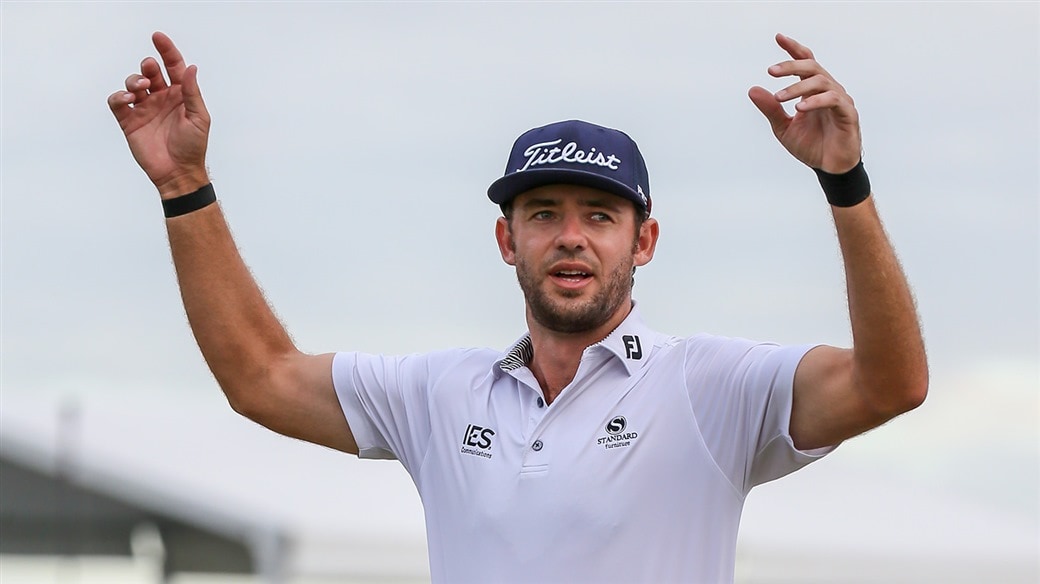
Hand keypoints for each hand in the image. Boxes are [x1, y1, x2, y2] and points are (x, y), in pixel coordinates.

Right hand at [108, 32, 210, 197]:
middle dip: (148, 66)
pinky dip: (119, 96)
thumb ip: (192, 92)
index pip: (173, 66)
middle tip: (149, 71)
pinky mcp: (130, 121)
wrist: (178, 173)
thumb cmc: (193, 147)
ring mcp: (145, 109)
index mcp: (180, 95)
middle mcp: (162, 98)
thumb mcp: (199, 118)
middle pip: (151, 71)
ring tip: (139, 89)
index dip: (166, 50)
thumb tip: (190, 67)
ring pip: (133, 83)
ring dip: (134, 80)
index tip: (158, 37)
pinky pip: (118, 102)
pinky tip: (128, 100)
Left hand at [748, 34, 861, 173]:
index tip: (778, 38)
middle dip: (791, 65)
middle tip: (771, 71)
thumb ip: (770, 108)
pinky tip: (800, 108)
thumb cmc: (811, 146)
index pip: (805, 62)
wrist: (828, 168)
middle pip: (812, 67)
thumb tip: (752, 89)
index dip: (793, 49)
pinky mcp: (848, 114)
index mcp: (813, 91)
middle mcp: (828, 90)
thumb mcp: (783, 128)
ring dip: (797, 88)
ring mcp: (840, 100)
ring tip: (780, 97)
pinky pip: (834, 100)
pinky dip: (815, 101)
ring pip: (821, 81)